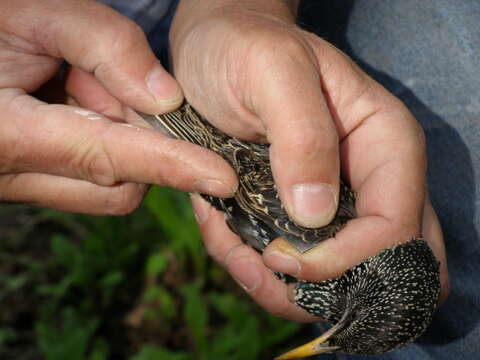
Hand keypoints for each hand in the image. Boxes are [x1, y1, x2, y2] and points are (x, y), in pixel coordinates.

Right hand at [0, 0, 236, 213]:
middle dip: (138, 142)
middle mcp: (11, 174)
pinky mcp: (27, 183)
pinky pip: (88, 181)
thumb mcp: (29, 12)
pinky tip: (78, 107)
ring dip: (120, 144)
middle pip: (117, 185)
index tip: (221, 179)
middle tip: (106, 84)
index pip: (108, 156)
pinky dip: (104, 149)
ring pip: (107, 189)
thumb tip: (166, 97)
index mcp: (5, 133)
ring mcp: (18, 185)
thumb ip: (102, 44)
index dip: (170, 166)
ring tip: (80, 89)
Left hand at [172, 0, 448, 320]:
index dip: (345, 259)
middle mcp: (370, 182)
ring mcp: (335, 204)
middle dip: (325, 290)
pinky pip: (292, 268)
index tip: (281, 258)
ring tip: (236, 255)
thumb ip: (303, 135)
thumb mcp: (273, 71)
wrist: (215, 49)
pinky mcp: (298, 216)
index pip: (396, 227)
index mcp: (384, 144)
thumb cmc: (245, 47)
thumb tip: (315, 215)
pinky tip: (226, 236)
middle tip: (266, 274)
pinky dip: (257, 269)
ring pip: (337, 281)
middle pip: (383, 268)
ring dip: (282, 288)